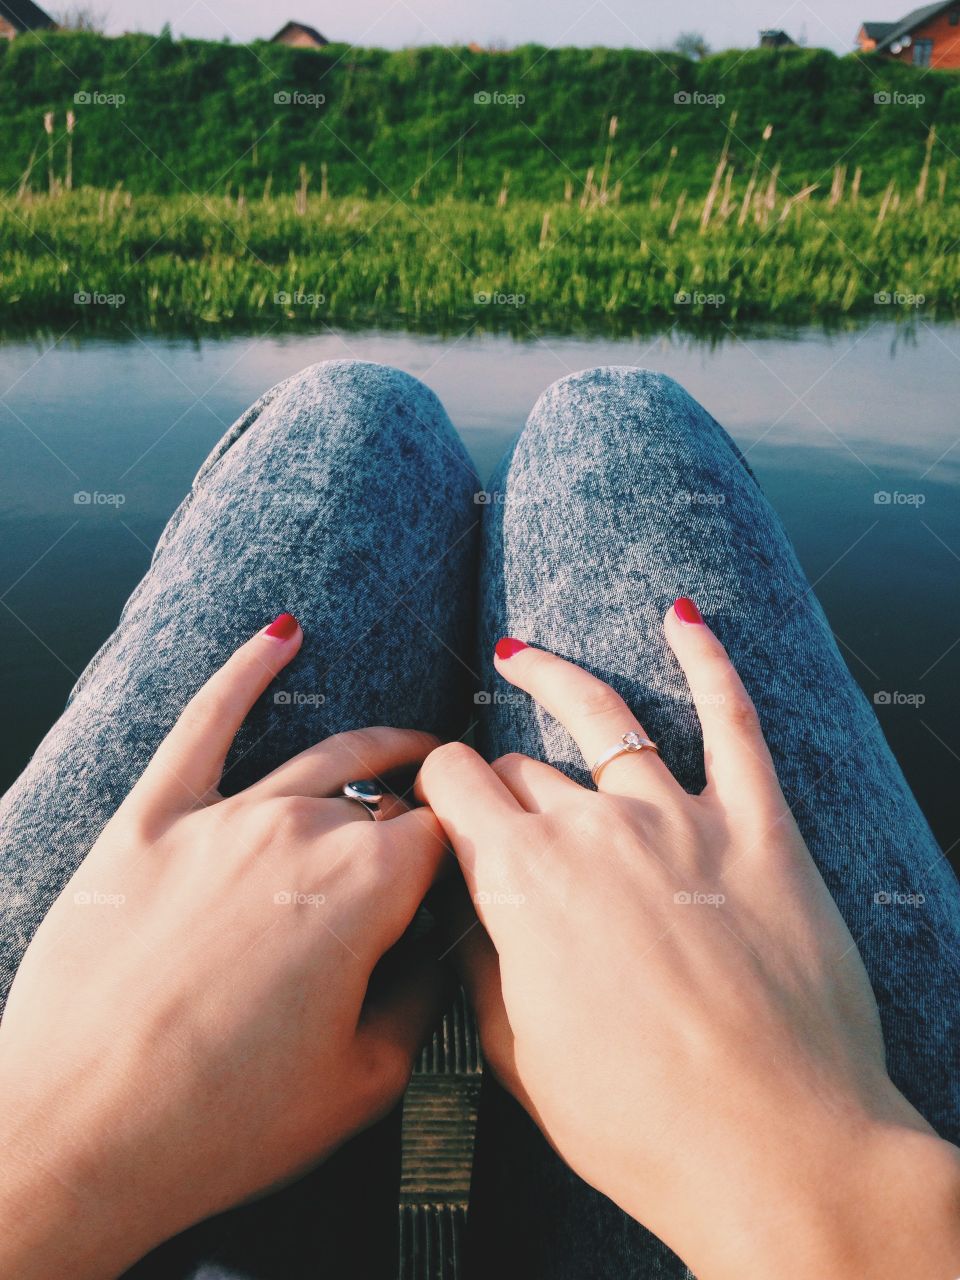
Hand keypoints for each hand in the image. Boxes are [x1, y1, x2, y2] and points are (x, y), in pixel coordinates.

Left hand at [0, 615, 449, 1279]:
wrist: (76, 1136)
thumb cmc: (223, 1124)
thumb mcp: (364, 1084)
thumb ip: (423, 999)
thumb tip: (444, 951)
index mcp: (366, 888)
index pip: (443, 835)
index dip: (464, 849)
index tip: (470, 866)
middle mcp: (301, 831)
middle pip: (384, 801)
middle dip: (416, 817)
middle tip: (431, 835)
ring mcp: (223, 818)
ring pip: (320, 757)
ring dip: (373, 748)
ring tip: (404, 745)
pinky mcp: (151, 820)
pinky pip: (206, 723)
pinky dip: (245, 672)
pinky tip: (280, 635)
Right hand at [418, 602, 959, 1279]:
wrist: (775, 1152)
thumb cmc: (640, 1125)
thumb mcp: (521, 1056)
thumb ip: (485, 966)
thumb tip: (473, 915)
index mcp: (520, 880)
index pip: (454, 787)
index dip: (435, 785)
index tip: (435, 794)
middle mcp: (591, 828)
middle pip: (520, 766)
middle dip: (495, 776)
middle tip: (494, 795)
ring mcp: (678, 818)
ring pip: (602, 720)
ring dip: (553, 679)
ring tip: (521, 654)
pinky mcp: (759, 826)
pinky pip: (733, 720)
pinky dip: (708, 662)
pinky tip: (682, 619)